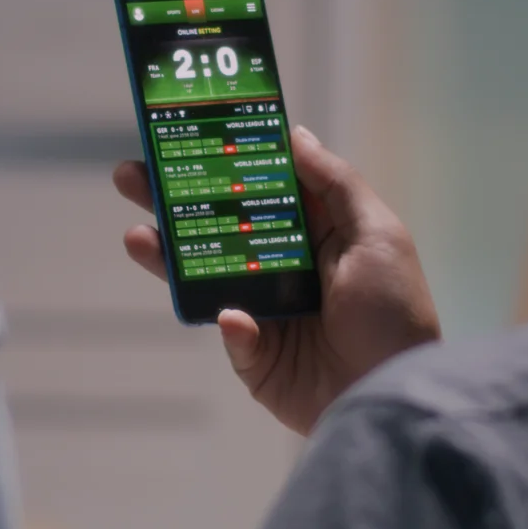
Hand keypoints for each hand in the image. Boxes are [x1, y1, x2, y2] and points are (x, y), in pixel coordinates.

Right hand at [114, 128, 440, 435]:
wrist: (397, 393)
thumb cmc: (394, 312)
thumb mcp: (378, 235)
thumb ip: (335, 184)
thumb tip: (295, 135)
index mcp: (314, 234)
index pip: (258, 188)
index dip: (223, 162)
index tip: (184, 134)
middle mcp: (284, 267)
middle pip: (219, 226)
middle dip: (173, 201)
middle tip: (129, 175)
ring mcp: (266, 312)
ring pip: (207, 276)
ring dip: (169, 256)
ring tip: (136, 235)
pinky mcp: (257, 357)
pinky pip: (233, 335)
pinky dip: (233, 326)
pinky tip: (236, 316)